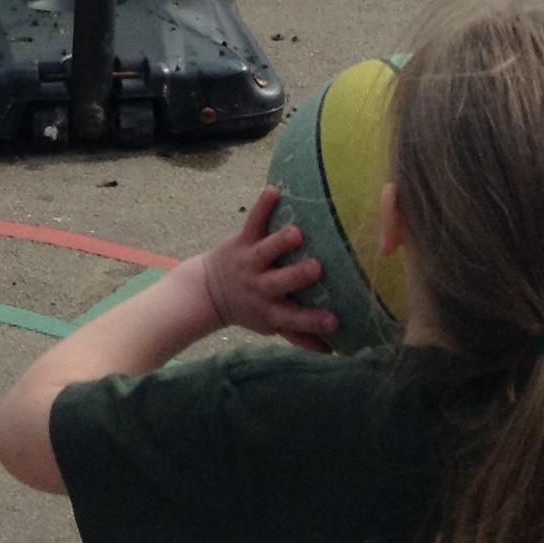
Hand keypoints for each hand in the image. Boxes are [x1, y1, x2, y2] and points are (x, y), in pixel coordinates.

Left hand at [196, 187, 338, 350]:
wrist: (208, 291)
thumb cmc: (251, 308)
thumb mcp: (271, 325)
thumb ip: (300, 335)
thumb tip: (334, 351)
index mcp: (269, 311)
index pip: (294, 319)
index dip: (313, 321)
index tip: (335, 321)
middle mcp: (260, 287)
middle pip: (279, 283)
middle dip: (297, 276)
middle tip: (316, 268)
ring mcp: (250, 261)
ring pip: (266, 250)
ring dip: (280, 242)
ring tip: (297, 233)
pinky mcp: (242, 240)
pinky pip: (252, 221)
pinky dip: (262, 206)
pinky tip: (274, 191)